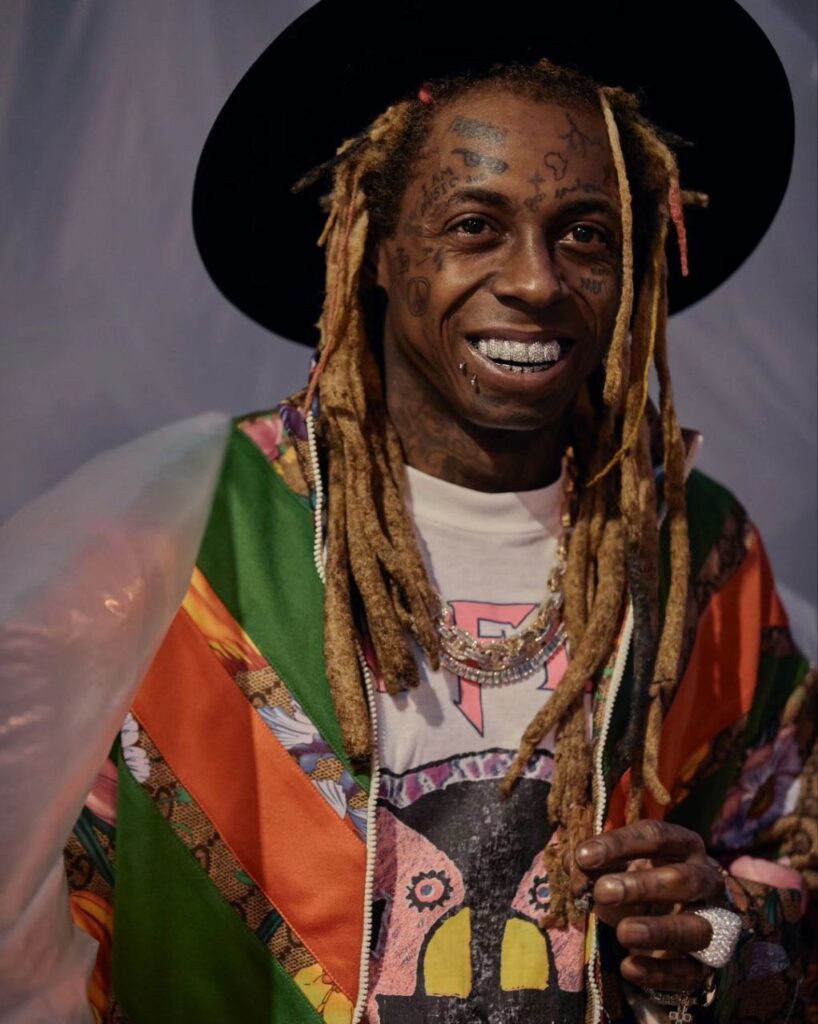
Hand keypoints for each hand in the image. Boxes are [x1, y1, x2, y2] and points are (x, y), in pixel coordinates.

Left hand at [575, 819, 723, 992]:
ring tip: (623, 933)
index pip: (656, 837)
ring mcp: (714, 924)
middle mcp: (705, 881)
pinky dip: (659, 972)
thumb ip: (599, 867)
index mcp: (684, 846)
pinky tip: (629, 967)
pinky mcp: (707, 965)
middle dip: (642, 886)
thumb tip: (574, 867)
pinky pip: (689, 972)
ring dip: (658, 930)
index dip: (619, 844)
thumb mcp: (622, 867)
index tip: (583, 856)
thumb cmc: (643, 883)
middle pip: (682, 879)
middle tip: (602, 891)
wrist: (679, 927)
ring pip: (696, 928)